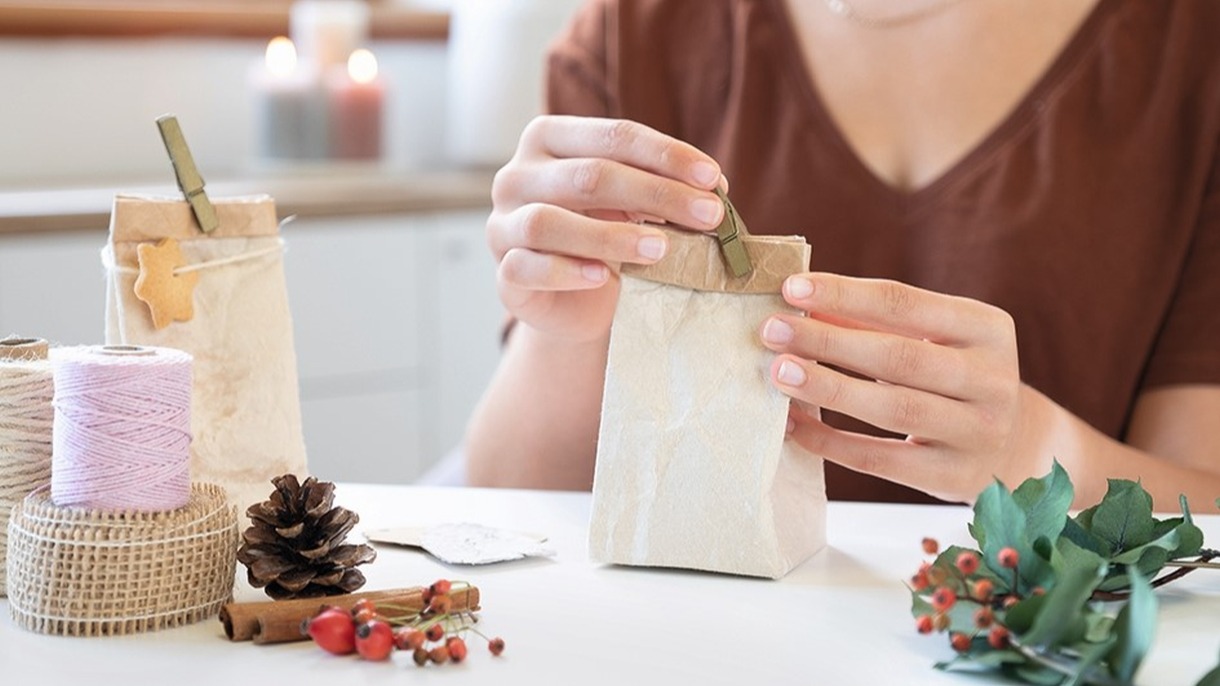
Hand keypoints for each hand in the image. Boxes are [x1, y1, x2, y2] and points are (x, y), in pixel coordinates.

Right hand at [487, 115, 724, 341]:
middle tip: (708, 215)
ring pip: (548, 221)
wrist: (574, 304)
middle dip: (656, 194)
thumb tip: (715, 189)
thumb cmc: (606, 239)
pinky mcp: (503, 274)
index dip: (666, 155)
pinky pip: (526, 268)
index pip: (613, 135)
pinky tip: (604, 277)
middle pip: (587, 176)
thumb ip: (660, 191)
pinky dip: (567, 272)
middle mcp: (516, 175)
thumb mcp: (633, 206)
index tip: (714, 178)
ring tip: (662, 248)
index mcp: (549, 139)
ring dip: (611, 235)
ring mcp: (502, 225)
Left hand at [760, 272, 1050, 502]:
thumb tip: (799, 305)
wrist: (1014, 447)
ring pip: (894, 409)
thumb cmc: (953, 379)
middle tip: (773, 330)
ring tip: (779, 373)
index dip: (845, 295)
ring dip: (829, 389)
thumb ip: (872, 323)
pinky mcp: (954, 476)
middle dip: (828, 342)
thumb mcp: (931, 340)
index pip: (906, 303)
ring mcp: (978, 432)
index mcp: (986, 328)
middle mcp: (992, 379)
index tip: (792, 288)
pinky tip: (794, 424)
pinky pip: (882, 460)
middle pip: (899, 357)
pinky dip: (832, 442)